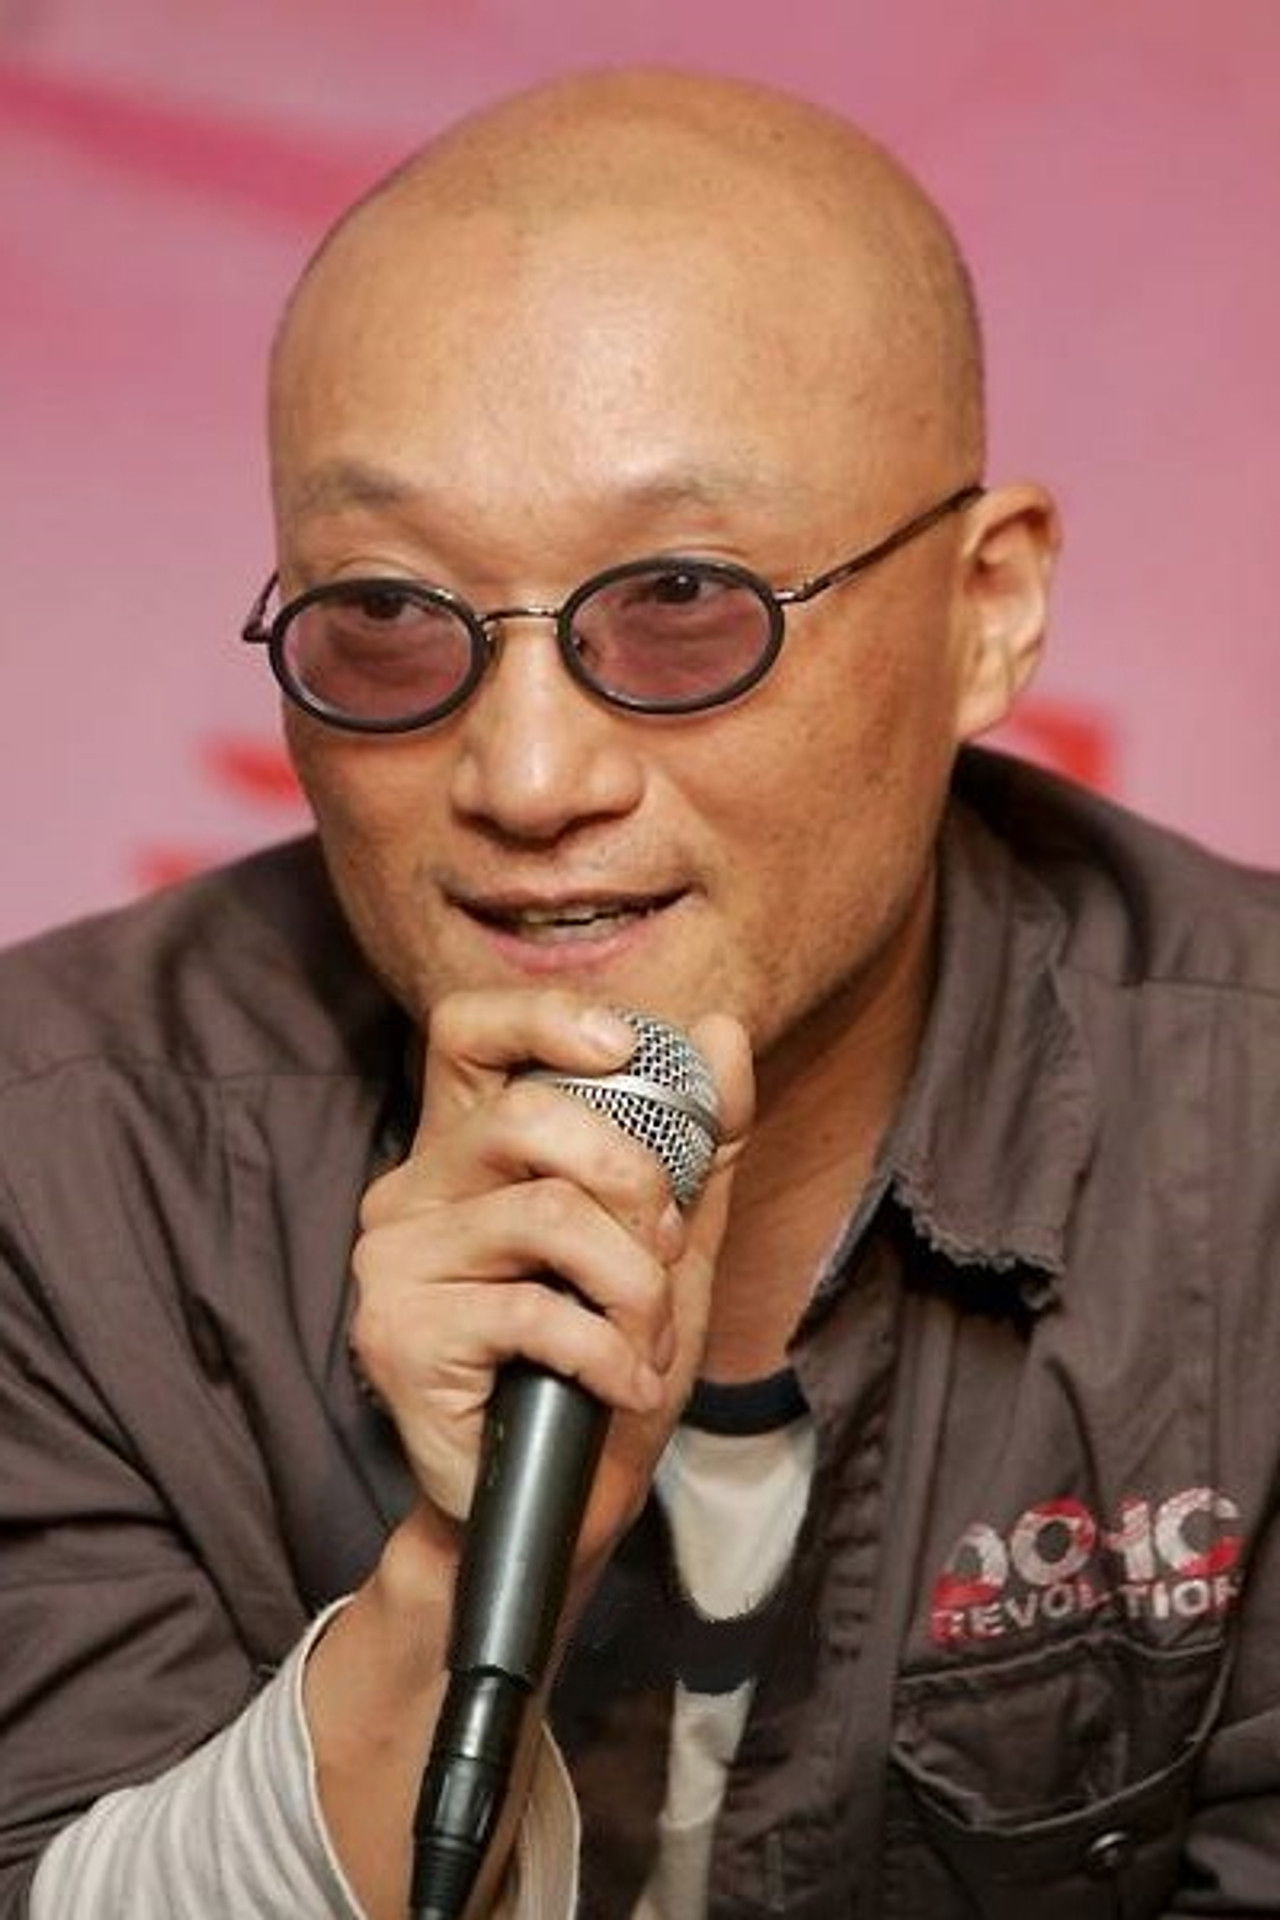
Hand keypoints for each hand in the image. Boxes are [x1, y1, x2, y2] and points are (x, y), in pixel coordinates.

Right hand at [350, 988, 752, 1562]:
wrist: (560, 1505)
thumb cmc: (605, 1365)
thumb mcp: (672, 1244)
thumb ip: (696, 1142)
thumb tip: (722, 1029)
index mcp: (468, 1151)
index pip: (468, 1030)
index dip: (545, 1017)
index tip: (628, 1049)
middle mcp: (414, 1189)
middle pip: (527, 1116)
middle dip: (634, 1179)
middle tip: (669, 1249)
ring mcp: (395, 1260)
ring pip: (545, 1215)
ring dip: (634, 1285)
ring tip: (649, 1337)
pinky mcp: (397, 1334)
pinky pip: (534, 1312)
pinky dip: (609, 1353)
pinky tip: (624, 1386)